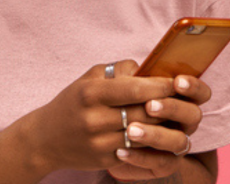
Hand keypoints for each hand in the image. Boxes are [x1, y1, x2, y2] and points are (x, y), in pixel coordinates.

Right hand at [20, 60, 173, 172]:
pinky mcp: (104, 159)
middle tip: (184, 101)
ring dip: (164, 127)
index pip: (136, 88)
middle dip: (168, 107)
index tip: (178, 83)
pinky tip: (161, 136)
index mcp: (91, 93)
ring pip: (144, 134)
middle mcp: (94, 118)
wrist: (45, 138)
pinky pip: (136, 152)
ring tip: (176, 118)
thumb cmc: (73, 102)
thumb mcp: (89, 78)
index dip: (161, 86)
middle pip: (144, 113)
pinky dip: (151, 143)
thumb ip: (118, 70)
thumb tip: (147, 68)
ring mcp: (99, 142)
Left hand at [106, 75, 211, 180]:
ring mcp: (175, 144)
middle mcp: (183, 122)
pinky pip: (161, 163)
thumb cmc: (117, 102)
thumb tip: (132, 70)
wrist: (105, 136)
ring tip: (131, 130)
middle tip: (149, 106)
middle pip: (194, 115)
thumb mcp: (118, 85)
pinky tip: (121, 151)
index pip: (199, 92)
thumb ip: (126, 75)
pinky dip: (140, 157)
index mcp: (180, 98)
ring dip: (156, 135)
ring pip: (180, 141)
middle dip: (173, 108)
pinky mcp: (163, 164)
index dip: (193, 87)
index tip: (177, 82)